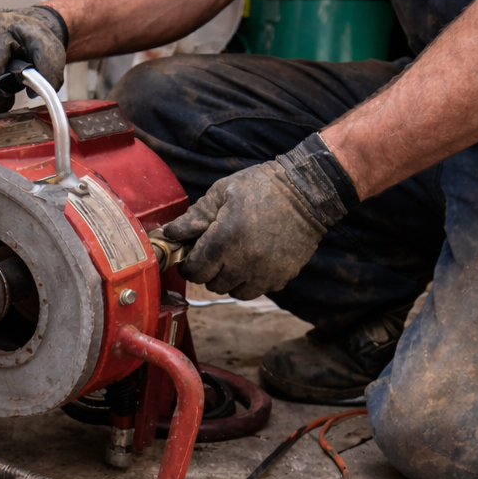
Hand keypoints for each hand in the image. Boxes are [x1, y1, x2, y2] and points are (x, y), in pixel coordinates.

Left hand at [163, 161, 325, 299]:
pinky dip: (250, 281)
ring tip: (234, 259)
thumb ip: (195, 216)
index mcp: (225, 238)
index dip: (189, 265)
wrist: (307, 191)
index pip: (195, 271)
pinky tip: (253, 262)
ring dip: (229, 279)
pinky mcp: (281, 276)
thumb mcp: (222, 192)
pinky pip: (256, 290)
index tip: (192, 257)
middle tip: (214, 254)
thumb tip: (170, 234)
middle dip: (208, 271)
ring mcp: (264, 272)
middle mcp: (244, 261)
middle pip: (212, 284)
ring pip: (233, 292)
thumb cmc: (261, 186)